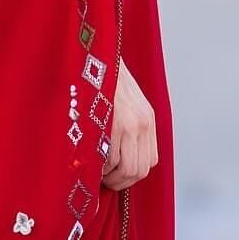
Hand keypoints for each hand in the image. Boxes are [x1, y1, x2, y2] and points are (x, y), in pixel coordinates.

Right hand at [101, 57, 156, 189]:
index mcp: (147, 118)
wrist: (91, 58)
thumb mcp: (124, 101)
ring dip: (109, 177)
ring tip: (95, 172)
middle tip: (104, 180)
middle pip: (139, 170)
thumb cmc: (100, 80)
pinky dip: (99, 166)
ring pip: (126, 170)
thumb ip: (127, 126)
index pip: (149, 161)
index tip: (115, 174)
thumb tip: (118, 157)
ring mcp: (130, 126)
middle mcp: (143, 124)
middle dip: (120, 181)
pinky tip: (89, 158)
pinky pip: (109, 161)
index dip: (131, 174)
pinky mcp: (114, 126)